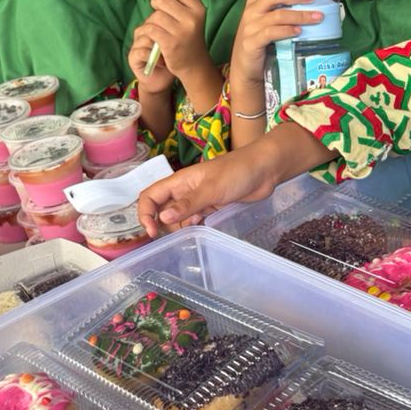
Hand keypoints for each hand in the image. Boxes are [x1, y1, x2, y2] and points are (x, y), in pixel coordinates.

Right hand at [128, 24, 175, 96]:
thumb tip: (178, 18)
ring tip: (167, 55)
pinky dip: (153, 57)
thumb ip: (175, 30)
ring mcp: (136, 44)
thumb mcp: (177, 43)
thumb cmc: (173, 60)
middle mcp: (142, 33)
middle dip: (162, 34)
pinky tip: (162, 63)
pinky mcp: (132, 57)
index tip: (176, 36)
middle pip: (150, 24)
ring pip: (145, 37)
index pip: (157, 15)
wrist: (164, 80)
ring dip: (158, 46)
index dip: (165, 24)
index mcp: (153, 27)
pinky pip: (142, 51)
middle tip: (171, 46)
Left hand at [138, 0, 215, 77]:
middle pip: (162, 0)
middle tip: (158, 15)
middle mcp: (192, 18)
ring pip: (155, 16)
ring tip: (157, 29)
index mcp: (198, 8)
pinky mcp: (171, 44)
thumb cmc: (187, 36)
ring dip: (151, 22)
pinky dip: (148, 32)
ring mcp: (182, 32)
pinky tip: (153, 37)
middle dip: (155, 5)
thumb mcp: (184, 15)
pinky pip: (151, 29)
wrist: (194, 65)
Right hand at [138, 144, 279, 233]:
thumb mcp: (210, 189)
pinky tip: (198, 234)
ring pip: (177, 217)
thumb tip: (162, 219)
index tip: (152, 232)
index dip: (145, 213)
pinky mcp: (211, 207)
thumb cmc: (237, 172)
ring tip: (187, 237)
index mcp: (179, 182)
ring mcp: (198, 200)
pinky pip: (194, 220)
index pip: (150, 196)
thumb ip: (187, 205)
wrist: (264, 170)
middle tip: (170, 239)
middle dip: (160, 224)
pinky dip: (192, 228)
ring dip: (177, 228)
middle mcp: (184, 191)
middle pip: (161, 209)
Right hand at [229, 0, 320, 88]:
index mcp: (255, 1)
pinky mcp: (251, 43)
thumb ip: (282, 10)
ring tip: (317, 18)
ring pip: (277, 15)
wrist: (245, 70)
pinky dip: (287, 30)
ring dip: (300, 15)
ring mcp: (249, 27)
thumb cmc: (262, 44)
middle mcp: (250, 11)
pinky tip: (299, 32)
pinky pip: (271, 33)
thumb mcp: (269, 23)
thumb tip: (310, 0)